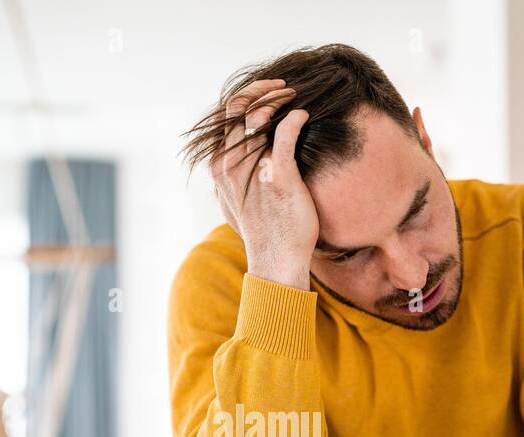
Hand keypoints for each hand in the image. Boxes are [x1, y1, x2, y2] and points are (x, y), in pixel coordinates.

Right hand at [211, 78, 317, 290]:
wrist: (277, 260)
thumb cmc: (264, 229)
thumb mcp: (236, 199)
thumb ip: (233, 174)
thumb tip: (234, 155)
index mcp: (220, 165)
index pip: (227, 114)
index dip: (248, 96)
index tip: (270, 95)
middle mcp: (230, 164)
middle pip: (240, 107)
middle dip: (263, 91)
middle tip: (285, 89)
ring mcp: (252, 170)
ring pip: (260, 115)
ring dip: (279, 100)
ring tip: (295, 99)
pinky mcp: (278, 177)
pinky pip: (284, 134)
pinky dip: (294, 118)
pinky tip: (303, 115)